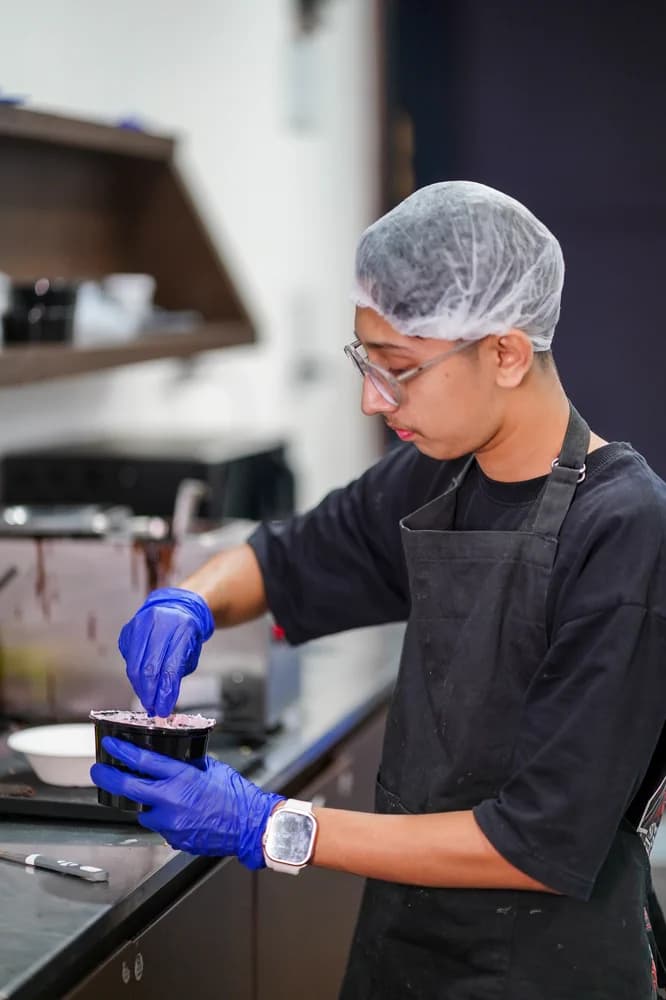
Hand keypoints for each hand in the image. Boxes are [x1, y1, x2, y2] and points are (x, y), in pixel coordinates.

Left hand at [91, 737, 283, 865]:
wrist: (251, 826)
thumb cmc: (237, 796)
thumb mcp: (212, 768)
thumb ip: (189, 763)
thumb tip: (174, 758)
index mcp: (181, 778)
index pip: (143, 760)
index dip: (122, 751)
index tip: (110, 744)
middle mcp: (171, 801)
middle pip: (128, 787)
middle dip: (108, 777)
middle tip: (98, 770)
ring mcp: (170, 824)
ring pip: (143, 811)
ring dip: (143, 802)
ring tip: (150, 795)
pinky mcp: (174, 839)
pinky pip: (160, 826)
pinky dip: (163, 818)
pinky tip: (176, 813)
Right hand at [118, 587, 214, 715]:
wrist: (176, 608)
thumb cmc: (185, 632)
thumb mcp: (191, 651)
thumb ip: (179, 672)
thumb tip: (165, 699)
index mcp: (183, 628)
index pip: (171, 667)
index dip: (165, 692)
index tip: (164, 709)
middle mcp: (160, 623)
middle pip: (149, 668)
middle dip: (150, 694)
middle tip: (153, 709)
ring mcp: (141, 624)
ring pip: (135, 665)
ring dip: (140, 688)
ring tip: (147, 700)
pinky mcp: (128, 630)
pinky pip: (128, 659)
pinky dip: (134, 675)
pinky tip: (141, 683)